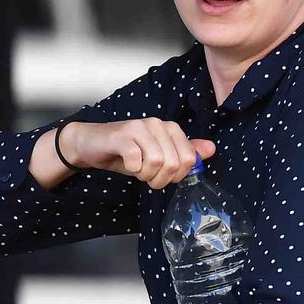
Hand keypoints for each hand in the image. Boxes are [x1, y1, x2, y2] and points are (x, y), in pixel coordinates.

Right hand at [69, 118, 216, 189]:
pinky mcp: (122, 135)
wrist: (92, 145)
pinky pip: (137, 159)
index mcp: (170, 129)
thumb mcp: (159, 155)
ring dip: (146, 175)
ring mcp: (140, 127)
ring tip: (138, 171)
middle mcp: (157, 124)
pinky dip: (133, 169)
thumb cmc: (126, 152)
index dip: (177, 176)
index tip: (163, 176)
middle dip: (161, 179)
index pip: (190, 159)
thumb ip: (185, 152)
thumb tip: (211, 149)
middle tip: (147, 177)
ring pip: (157, 162)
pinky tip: (128, 164)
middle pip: (174, 163)